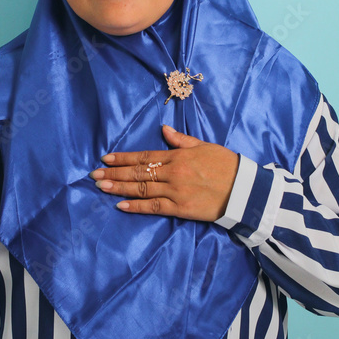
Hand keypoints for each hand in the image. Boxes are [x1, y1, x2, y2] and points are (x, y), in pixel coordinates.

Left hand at [89, 125, 239, 221]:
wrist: (245, 189)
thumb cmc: (226, 165)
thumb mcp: (204, 146)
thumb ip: (181, 140)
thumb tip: (164, 129)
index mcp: (177, 156)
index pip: (143, 156)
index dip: (123, 158)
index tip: (106, 159)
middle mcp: (173, 172)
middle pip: (137, 173)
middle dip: (114, 174)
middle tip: (94, 175)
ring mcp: (176, 191)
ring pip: (141, 189)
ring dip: (119, 188)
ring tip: (101, 187)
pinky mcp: (181, 209)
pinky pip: (154, 207)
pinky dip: (136, 206)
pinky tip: (120, 205)